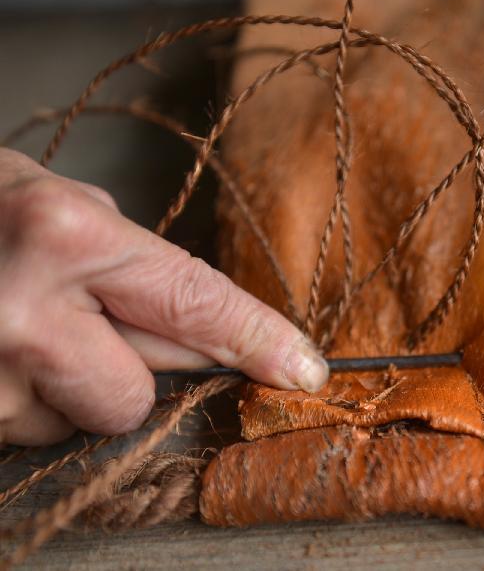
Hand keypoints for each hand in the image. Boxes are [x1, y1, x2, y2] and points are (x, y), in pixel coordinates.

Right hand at [0, 148, 327, 445]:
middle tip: (87, 325)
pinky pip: (30, 432)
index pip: (196, 302)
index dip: (259, 340)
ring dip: (66, 387)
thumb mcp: (53, 203)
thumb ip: (132, 262)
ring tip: (13, 330)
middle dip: (132, 369)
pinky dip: (27, 401)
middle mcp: (21, 311)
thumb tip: (203, 326)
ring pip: (80, 420)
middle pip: (141, 392)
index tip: (304, 369)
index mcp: (63, 235)